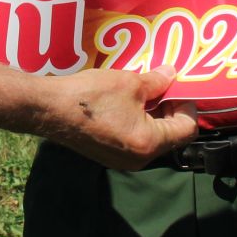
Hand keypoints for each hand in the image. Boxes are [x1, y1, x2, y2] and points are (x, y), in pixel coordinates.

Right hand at [38, 66, 198, 169]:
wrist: (49, 110)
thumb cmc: (91, 96)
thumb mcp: (129, 82)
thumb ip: (156, 82)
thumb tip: (171, 75)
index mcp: (149, 143)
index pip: (186, 129)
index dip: (187, 106)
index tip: (178, 88)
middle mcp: (140, 159)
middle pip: (171, 137)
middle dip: (171, 110)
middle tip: (163, 87)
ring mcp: (123, 161)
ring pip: (153, 140)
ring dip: (154, 117)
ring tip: (144, 93)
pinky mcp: (109, 157)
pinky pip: (135, 142)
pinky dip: (139, 124)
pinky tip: (127, 105)